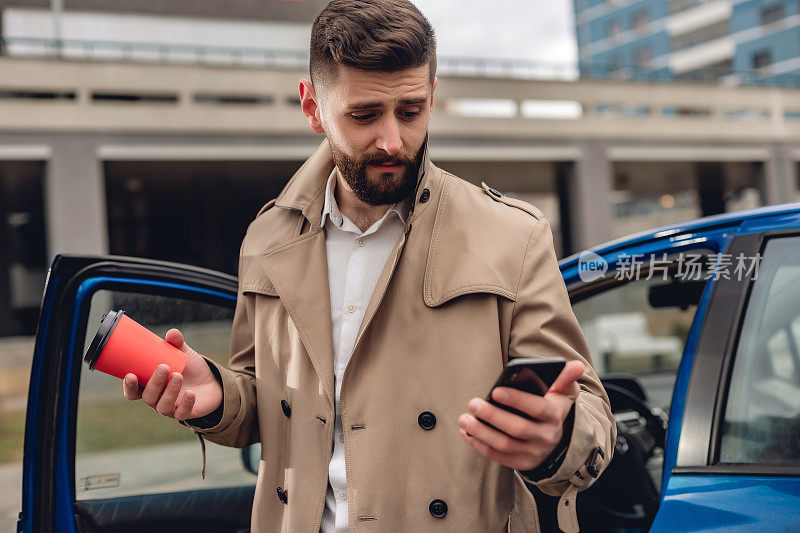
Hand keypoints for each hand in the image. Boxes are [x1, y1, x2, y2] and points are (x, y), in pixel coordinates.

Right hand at [122, 328, 222, 420]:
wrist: (211, 381)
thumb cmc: (190, 368)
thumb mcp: (183, 354)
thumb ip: (176, 343)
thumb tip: (172, 333)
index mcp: (149, 386)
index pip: (133, 391)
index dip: (129, 386)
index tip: (131, 375)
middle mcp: (157, 399)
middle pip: (148, 397)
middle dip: (154, 383)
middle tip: (164, 367)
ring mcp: (170, 408)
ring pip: (163, 406)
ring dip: (170, 391)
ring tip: (179, 375)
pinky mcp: (185, 413)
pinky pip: (182, 413)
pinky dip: (186, 403)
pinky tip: (191, 393)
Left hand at [457, 360, 583, 470]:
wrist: (557, 436)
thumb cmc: (553, 404)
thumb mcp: (563, 391)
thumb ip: (567, 377)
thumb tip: (576, 365)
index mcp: (554, 416)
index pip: (537, 408)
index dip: (517, 400)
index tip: (496, 391)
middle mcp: (545, 436)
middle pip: (517, 428)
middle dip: (493, 416)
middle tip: (473, 403)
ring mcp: (533, 452)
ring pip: (504, 445)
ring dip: (482, 432)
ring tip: (464, 419)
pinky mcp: (522, 463)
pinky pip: (498, 457)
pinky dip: (480, 445)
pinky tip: (466, 432)